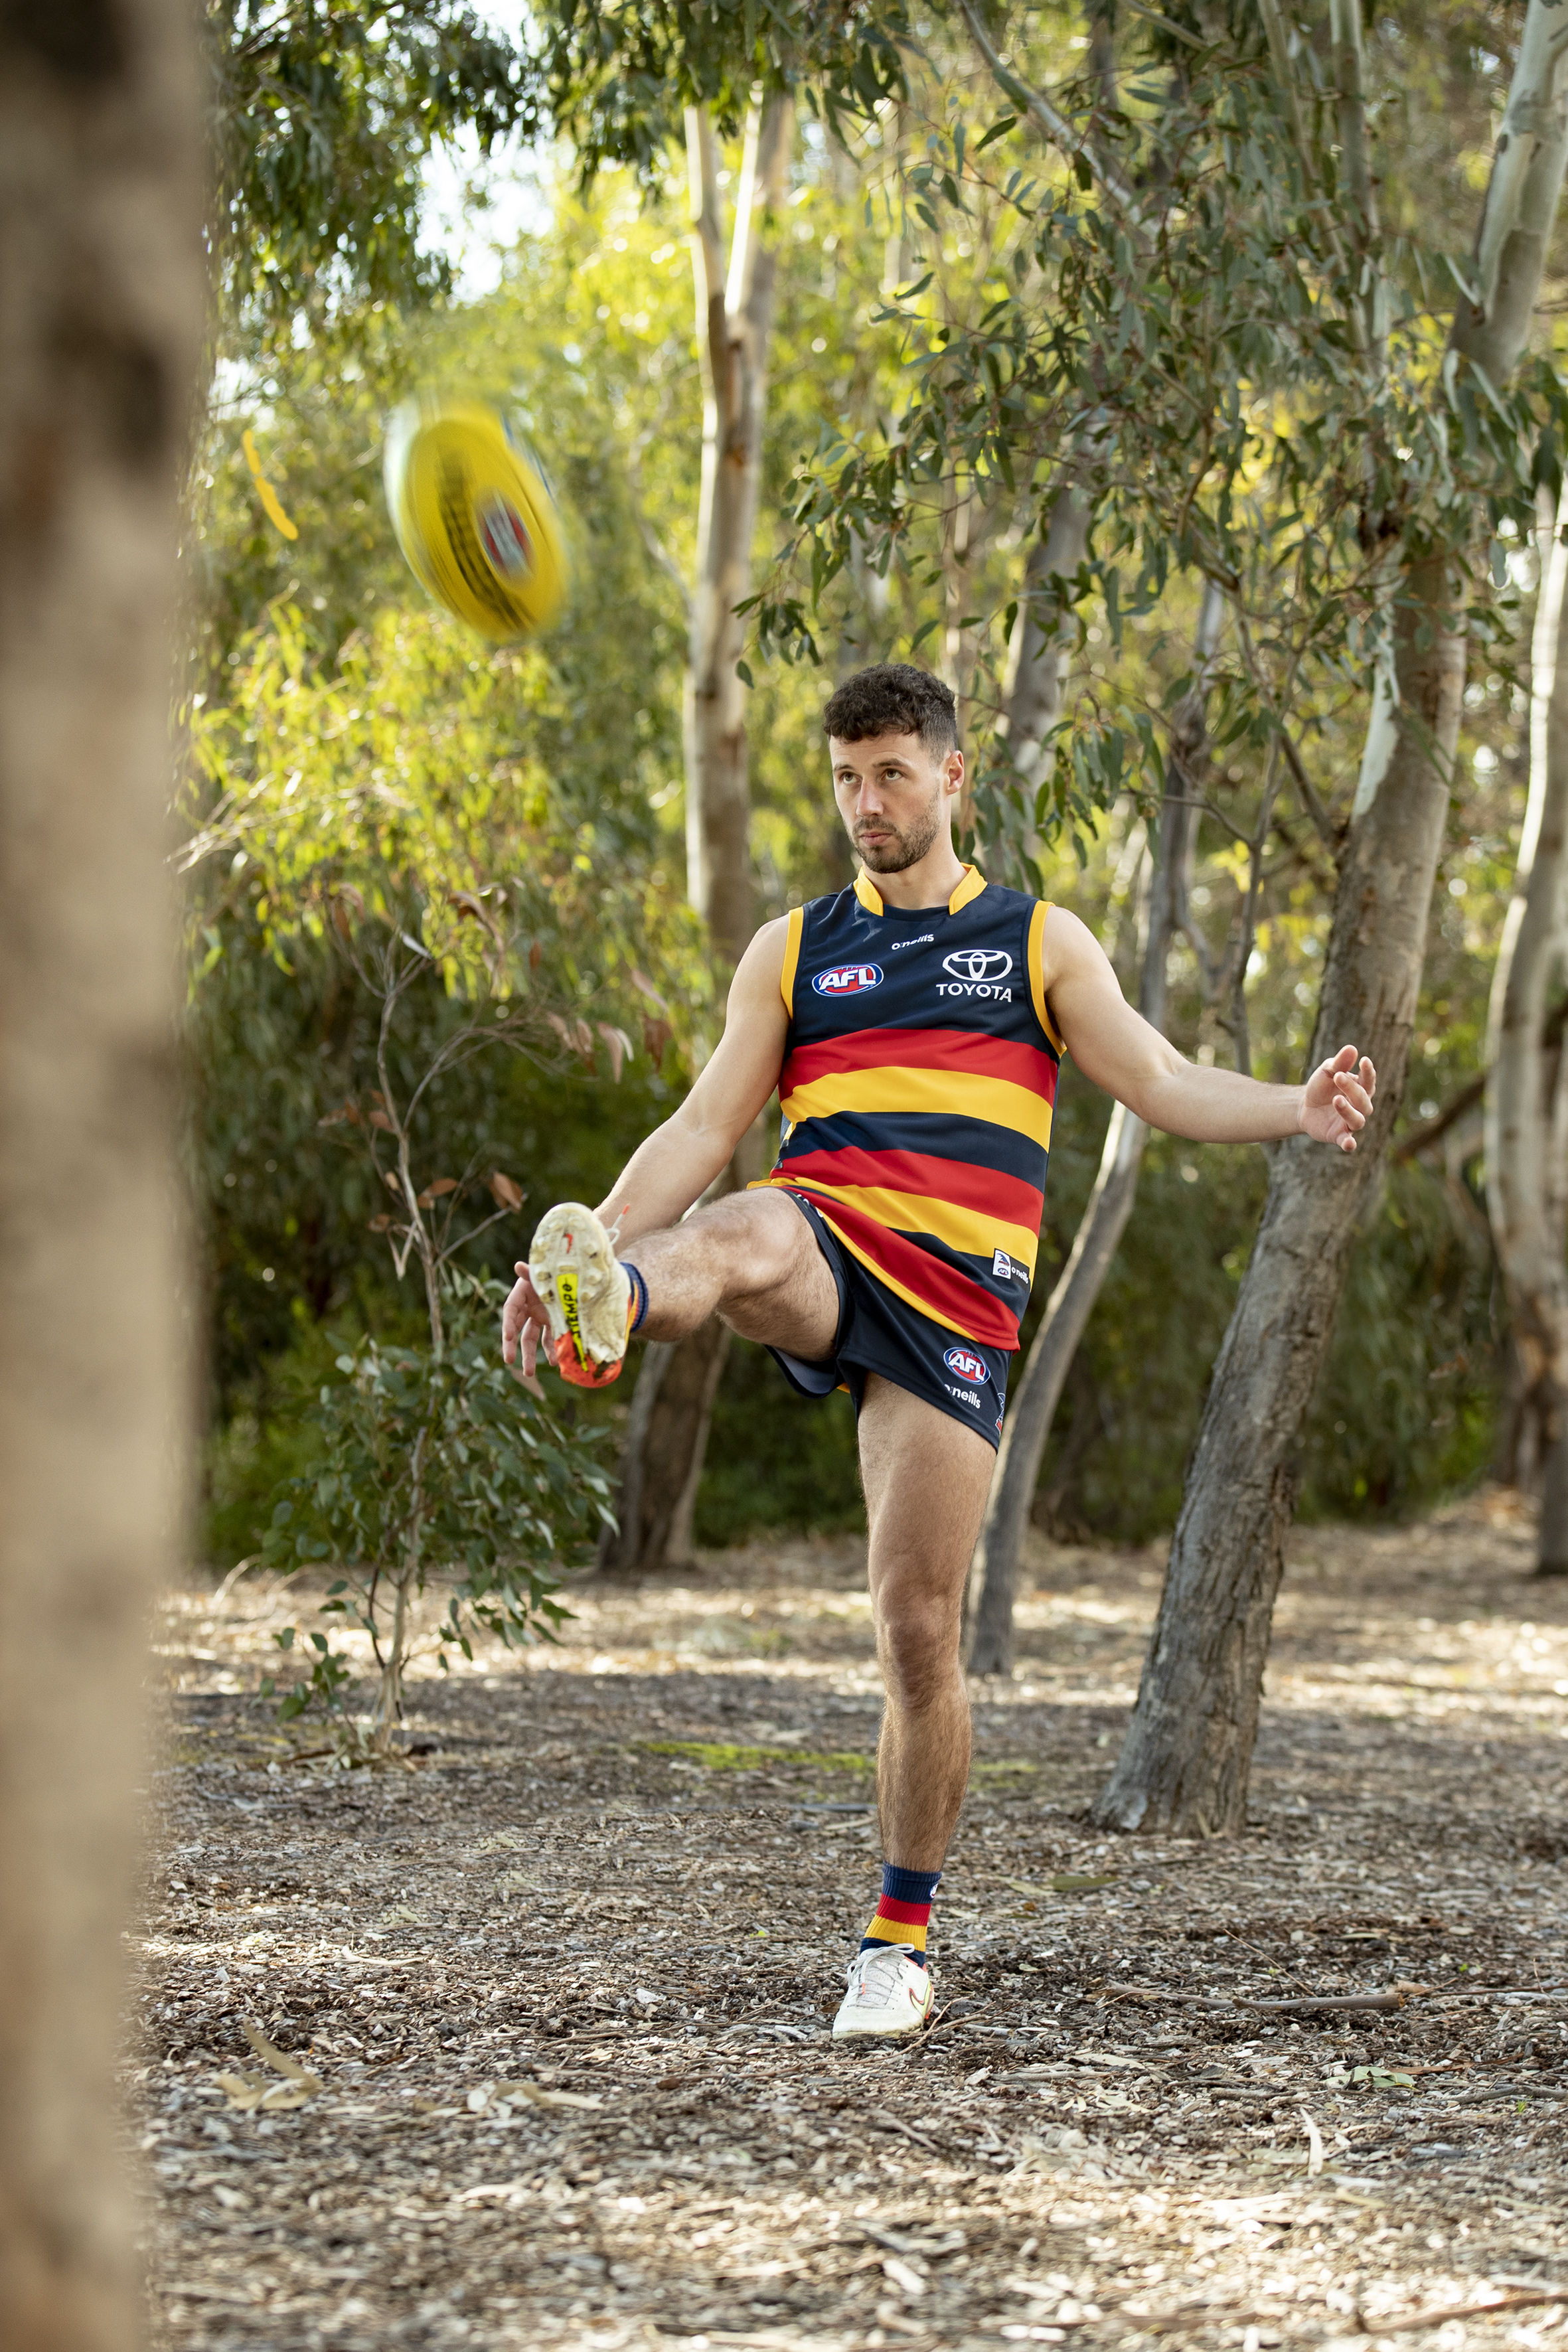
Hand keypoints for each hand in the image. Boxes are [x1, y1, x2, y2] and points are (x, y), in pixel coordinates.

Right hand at [501, 1261, 549, 1380]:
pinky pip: (550, 1340)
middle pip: (516, 1330)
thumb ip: (530, 1271)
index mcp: (521, 1294)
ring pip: (531, 1340)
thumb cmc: (555, 1269)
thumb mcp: (542, 1270)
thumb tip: (518, 1265)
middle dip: (512, 1346)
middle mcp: (528, 1308)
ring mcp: (540, 1317)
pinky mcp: (553, 1323)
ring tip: (529, 1373)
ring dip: (530, 1356)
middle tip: (509, 1361)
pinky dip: (552, 1351)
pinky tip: (555, 1363)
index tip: (508, 1337)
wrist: (575, 1272)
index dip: (508, 1323)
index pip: (510, 1310)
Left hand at [1299, 1044, 1375, 1151]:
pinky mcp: (1339, 1136)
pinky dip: (1349, 1144)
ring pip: (1358, 1120)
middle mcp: (1360, 1107)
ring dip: (1349, 1111)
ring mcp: (1350, 1122)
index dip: (1369, 1072)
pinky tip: (1349, 1144)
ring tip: (1337, 1100)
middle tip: (1338, 1077)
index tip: (1364, 1060)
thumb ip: (1339, 1063)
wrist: (1304, 1105)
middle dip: (1352, 1089)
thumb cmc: (1321, 1086)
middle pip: (1363, 1100)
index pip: (1369, 1081)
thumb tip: (1352, 1048)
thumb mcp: (1327, 1072)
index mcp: (1360, 1089)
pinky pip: (1348, 1142)